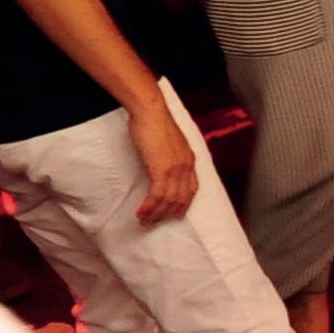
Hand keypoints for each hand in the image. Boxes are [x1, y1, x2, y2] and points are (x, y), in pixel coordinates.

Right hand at [127, 93, 198, 226]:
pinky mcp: (162, 169)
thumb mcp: (168, 142)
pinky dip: (150, 206)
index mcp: (189, 159)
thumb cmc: (155, 122)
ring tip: (145, 220)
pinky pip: (157, 195)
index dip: (184, 204)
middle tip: (154, 221)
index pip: (192, 189)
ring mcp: (176, 168)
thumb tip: (160, 165)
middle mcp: (186, 166)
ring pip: (169, 200)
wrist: (151, 111)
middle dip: (168, 213)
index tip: (175, 213)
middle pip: (181, 199)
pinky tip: (141, 212)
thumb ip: (168, 156)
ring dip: (156, 214)